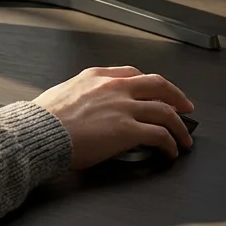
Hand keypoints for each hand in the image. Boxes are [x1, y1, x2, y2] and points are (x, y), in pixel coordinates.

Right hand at [33, 66, 194, 169]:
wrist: (39, 133)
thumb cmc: (43, 120)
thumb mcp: (62, 93)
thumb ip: (81, 94)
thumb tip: (85, 105)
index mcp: (97, 76)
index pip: (134, 74)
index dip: (152, 84)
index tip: (159, 91)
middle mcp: (115, 87)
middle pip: (159, 85)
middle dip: (177, 97)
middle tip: (186, 108)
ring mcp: (123, 107)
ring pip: (166, 111)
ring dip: (180, 126)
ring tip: (184, 138)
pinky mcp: (128, 130)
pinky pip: (160, 135)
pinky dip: (171, 143)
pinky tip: (171, 151)